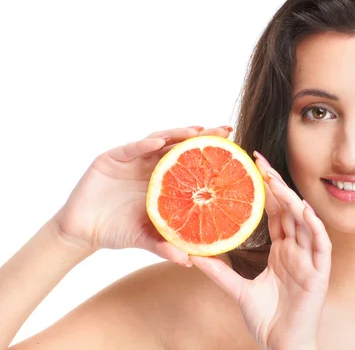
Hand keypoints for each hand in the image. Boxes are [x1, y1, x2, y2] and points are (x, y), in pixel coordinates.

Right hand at [52, 125, 232, 264]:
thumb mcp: (145, 239)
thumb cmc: (118, 232)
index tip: (234, 145)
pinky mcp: (112, 158)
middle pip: (180, 145)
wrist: (82, 231)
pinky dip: (144, 145)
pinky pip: (131, 148)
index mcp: (164, 180)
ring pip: (159, 141)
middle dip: (202, 136)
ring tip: (196, 132)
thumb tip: (188, 262)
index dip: (210, 152)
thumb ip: (165, 246)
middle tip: (223, 130)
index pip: (190, 162)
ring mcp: (133, 159)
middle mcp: (151, 165)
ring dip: (177, 134)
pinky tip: (158, 143)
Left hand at [191, 151, 331, 349]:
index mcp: (282, 250)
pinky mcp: (319, 272)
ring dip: (291, 199)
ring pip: (304, 222)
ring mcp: (309, 259)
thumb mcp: (238, 290)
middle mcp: (297, 249)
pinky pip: (320, 244)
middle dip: (276, 184)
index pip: (274, 213)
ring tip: (275, 179)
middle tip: (259, 160)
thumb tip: (193, 255)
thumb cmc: (267, 319)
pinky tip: (304, 210)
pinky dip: (314, 226)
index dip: (265, 190)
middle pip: (288, 210)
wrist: (282, 346)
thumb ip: (219, 272)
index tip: (252, 168)